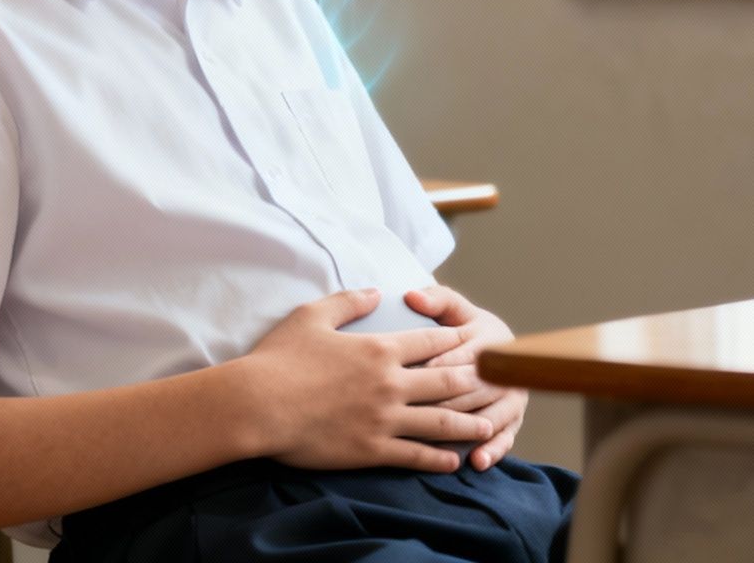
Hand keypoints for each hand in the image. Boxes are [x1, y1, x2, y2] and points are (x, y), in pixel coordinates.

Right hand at [241, 287, 495, 472]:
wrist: (257, 405)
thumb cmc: (279, 358)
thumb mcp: (311, 316)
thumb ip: (348, 302)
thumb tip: (375, 291)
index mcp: (379, 349)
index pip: (430, 342)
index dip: (455, 341)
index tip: (473, 342)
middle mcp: (390, 384)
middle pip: (446, 382)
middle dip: (474, 383)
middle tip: (495, 385)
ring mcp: (384, 419)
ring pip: (440, 422)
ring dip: (468, 424)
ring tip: (487, 426)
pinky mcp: (371, 450)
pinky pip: (415, 455)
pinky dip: (438, 459)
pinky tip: (454, 462)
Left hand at [402, 285, 527, 471]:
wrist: (499, 349)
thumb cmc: (466, 329)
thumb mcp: (454, 310)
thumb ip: (436, 300)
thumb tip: (412, 296)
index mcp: (489, 339)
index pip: (463, 354)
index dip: (439, 364)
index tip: (411, 373)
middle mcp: (505, 370)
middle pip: (475, 388)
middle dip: (446, 400)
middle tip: (413, 413)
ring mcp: (512, 397)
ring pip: (489, 414)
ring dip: (466, 428)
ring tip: (441, 440)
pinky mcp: (514, 420)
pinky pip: (506, 437)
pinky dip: (493, 450)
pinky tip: (476, 460)